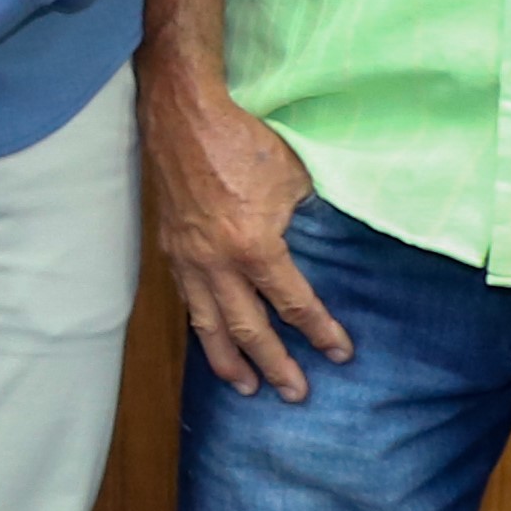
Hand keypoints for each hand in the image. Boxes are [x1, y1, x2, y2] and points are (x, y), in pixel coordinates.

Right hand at [143, 66, 350, 398]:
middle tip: (296, 394)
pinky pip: (189, 300)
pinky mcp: (171, 248)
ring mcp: (189, 259)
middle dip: (275, 364)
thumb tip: (315, 240)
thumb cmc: (243, 141)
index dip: (319, 331)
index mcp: (254, 247)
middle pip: (249, 328)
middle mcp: (217, 263)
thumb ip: (304, 218)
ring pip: (209, 323)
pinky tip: (213, 340)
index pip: (293, 303)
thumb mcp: (294, 178)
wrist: (183, 116)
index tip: (339, 353)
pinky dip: (203, 327)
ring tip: (246, 388)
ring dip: (229, 360)